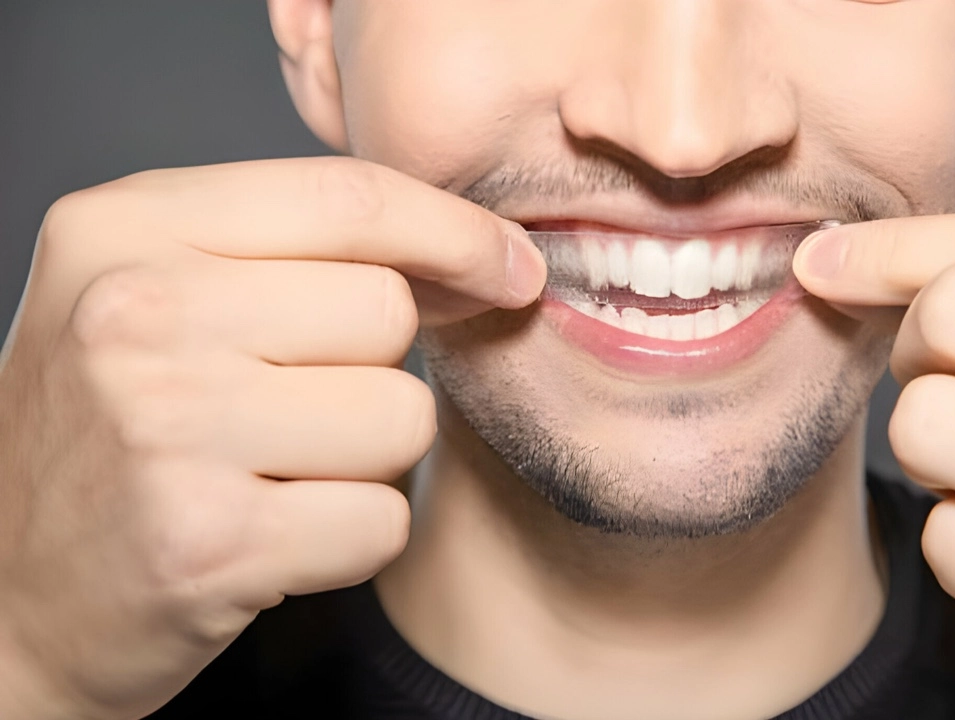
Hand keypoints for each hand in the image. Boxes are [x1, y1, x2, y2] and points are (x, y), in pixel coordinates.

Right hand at [0, 157, 544, 719]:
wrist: (5, 594)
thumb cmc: (110, 435)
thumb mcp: (161, 294)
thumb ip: (298, 251)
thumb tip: (478, 253)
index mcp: (127, 229)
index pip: (348, 198)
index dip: (455, 231)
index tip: (510, 267)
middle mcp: (136, 314)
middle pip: (387, 312)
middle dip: (378, 369)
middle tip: (296, 411)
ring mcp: (167, 428)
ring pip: (402, 418)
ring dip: (368, 459)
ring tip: (276, 474)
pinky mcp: (208, 542)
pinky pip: (383, 520)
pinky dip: (351, 538)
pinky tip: (274, 536)